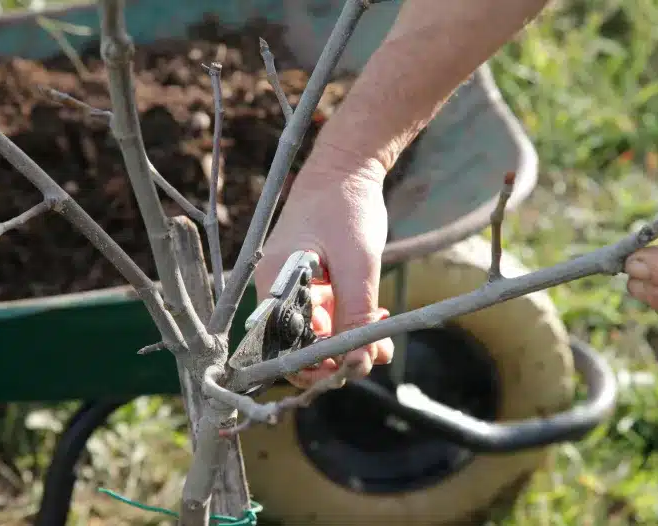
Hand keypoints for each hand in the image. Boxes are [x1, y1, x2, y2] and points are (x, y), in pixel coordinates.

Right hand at [254, 157, 394, 388]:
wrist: (347, 166)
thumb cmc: (345, 208)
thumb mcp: (357, 266)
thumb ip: (356, 316)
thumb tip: (360, 363)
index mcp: (274, 285)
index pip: (281, 347)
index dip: (311, 367)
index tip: (347, 371)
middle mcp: (278, 289)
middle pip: (300, 341)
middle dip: (338, 354)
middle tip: (375, 353)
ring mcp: (295, 284)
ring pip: (318, 329)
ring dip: (349, 338)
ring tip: (383, 339)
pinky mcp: (312, 279)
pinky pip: (327, 311)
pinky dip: (350, 319)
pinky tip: (377, 316)